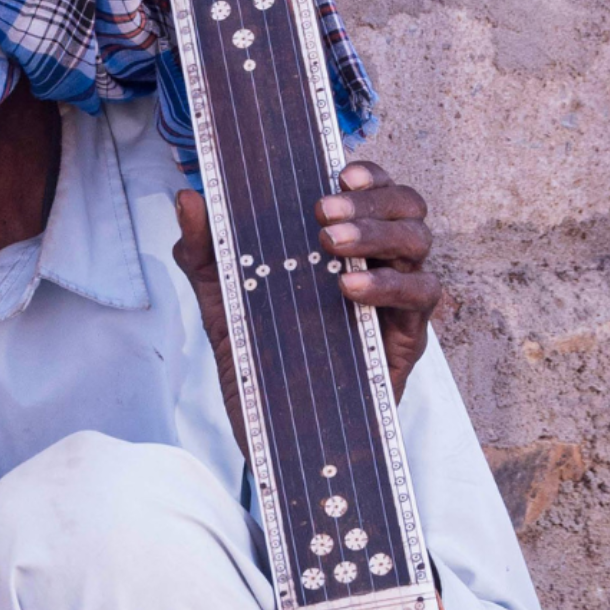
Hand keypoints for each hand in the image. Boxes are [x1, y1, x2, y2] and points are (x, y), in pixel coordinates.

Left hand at [172, 161, 441, 461]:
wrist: (277, 440)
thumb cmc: (261, 364)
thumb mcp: (223, 304)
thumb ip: (205, 253)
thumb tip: (187, 198)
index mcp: (342, 245)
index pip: (372, 189)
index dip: (367, 171)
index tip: (339, 169)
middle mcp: (377, 263)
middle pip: (406, 205)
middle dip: (371, 198)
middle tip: (322, 214)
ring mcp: (396, 300)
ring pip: (419, 240)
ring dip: (379, 233)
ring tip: (332, 246)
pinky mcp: (408, 339)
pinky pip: (423, 296)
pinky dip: (392, 284)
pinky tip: (350, 289)